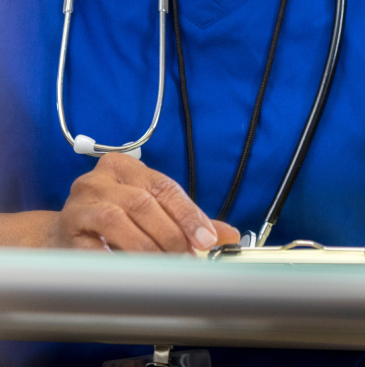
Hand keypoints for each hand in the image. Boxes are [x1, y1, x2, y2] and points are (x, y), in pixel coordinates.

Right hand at [48, 152, 240, 251]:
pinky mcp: (66, 230)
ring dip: (146, 246)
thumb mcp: (151, 211)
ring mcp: (79, 203)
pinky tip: (132, 270)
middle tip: (187, 257)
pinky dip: (116, 257)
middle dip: (170, 233)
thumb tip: (228, 235)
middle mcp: (99, 180)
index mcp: (124, 167)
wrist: (64, 237)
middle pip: (143, 202)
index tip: (207, 239)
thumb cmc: (113, 221)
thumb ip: (187, 220)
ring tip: (164, 265)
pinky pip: (93, 245)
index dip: (188, 214)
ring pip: (117, 219)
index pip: (164, 187)